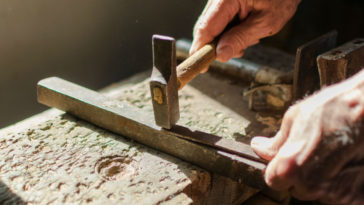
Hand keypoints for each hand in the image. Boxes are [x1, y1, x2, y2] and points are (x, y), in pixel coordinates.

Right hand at [190, 0, 300, 70]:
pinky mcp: (224, 2)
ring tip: (249, 35)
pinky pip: (219, 20)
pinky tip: (245, 28)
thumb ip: (241, 39)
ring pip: (212, 26)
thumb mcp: (266, 22)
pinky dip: (229, 30)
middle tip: (237, 51)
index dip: (201, 48)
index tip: (200, 65)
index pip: (206, 27)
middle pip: (206, 27)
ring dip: (225, 38)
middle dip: (217, 45)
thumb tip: (221, 55)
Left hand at [251, 70, 363, 203]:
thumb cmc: (337, 108)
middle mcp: (312, 185)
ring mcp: (338, 194)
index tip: (287, 158)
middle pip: (298, 189)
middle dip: (303, 173)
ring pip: (322, 193)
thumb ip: (277, 140)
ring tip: (338, 153)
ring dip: (325, 179)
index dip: (279, 168)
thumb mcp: (297, 117)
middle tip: (318, 150)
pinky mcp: (360, 198)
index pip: (274, 181)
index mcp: (290, 167)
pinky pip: (344, 196)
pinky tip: (351, 162)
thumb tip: (259, 147)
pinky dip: (346, 183)